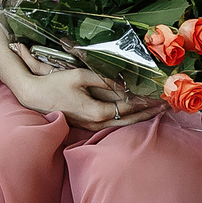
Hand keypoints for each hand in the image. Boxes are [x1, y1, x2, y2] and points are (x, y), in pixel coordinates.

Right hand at [8, 46, 157, 127]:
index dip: (145, 101)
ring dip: (141, 116)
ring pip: (122, 123)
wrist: (34, 95)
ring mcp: (91, 126)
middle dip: (149, 112)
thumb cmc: (55, 84)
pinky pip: (113, 122)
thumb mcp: (80, 76)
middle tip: (167, 106)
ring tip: (157, 111)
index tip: (160, 96)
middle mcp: (96, 123)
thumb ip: (104, 80)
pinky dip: (128, 117)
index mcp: (96, 112)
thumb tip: (124, 85)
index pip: (128, 106)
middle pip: (130, 119)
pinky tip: (136, 113)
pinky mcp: (88, 124)